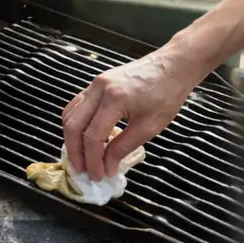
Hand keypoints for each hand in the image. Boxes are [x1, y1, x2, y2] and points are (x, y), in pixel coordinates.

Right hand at [62, 47, 202, 180]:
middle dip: (75, 152)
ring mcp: (94, 84)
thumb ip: (124, 147)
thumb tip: (108, 166)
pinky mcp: (96, 84)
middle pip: (73, 125)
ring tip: (81, 159)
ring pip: (70, 115)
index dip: (93, 160)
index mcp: (113, 99)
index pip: (93, 136)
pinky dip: (77, 124)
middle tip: (82, 171)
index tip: (99, 176)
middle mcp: (97, 89)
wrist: (173, 67)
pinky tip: (85, 139)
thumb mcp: (150, 126)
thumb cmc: (167, 94)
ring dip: (72, 139)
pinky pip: (77, 106)